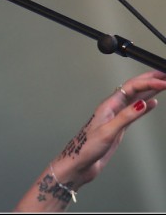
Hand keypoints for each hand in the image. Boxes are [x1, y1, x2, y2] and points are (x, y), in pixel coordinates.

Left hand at [53, 70, 165, 188]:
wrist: (80, 162)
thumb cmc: (87, 148)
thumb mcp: (107, 132)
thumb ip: (125, 117)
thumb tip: (142, 103)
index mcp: (108, 105)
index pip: (132, 87)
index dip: (148, 82)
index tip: (163, 81)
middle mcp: (112, 108)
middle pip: (134, 88)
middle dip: (150, 79)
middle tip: (165, 74)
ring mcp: (116, 116)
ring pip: (136, 98)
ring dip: (150, 90)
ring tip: (163, 83)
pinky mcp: (119, 126)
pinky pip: (135, 110)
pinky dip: (146, 105)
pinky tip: (154, 103)